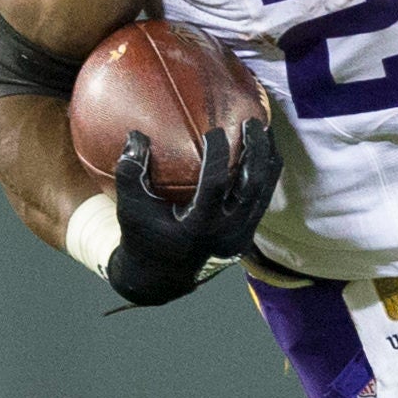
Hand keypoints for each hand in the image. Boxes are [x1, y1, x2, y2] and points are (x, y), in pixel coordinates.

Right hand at [106, 121, 279, 306]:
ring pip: (264, 190)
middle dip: (256, 150)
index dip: (218, 155)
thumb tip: (136, 134)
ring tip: (265, 128)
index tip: (215, 130)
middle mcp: (226, 231)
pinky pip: (264, 197)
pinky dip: (266, 171)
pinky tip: (263, 148)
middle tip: (252, 121)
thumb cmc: (143, 237)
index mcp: (199, 227)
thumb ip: (130, 174)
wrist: (162, 276)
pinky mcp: (248, 232)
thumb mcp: (130, 209)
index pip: (216, 185)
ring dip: (267, 158)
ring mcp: (241, 234)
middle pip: (252, 185)